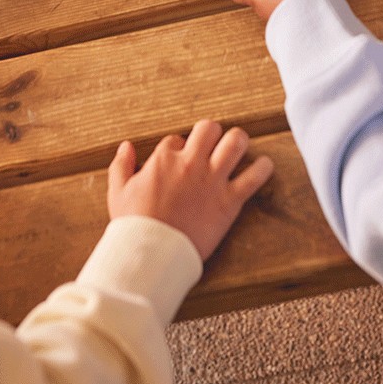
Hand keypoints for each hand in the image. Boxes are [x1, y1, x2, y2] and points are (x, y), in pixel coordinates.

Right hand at [107, 120, 273, 260]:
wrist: (153, 254)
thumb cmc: (134, 226)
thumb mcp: (118, 192)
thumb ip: (121, 165)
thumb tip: (126, 146)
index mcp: (164, 159)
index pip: (176, 139)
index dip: (178, 148)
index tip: (179, 159)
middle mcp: (190, 163)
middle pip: (209, 128)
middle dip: (210, 132)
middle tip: (212, 144)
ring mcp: (212, 180)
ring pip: (235, 142)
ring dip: (238, 141)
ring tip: (238, 146)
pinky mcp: (229, 200)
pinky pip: (254, 177)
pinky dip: (262, 169)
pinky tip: (264, 166)